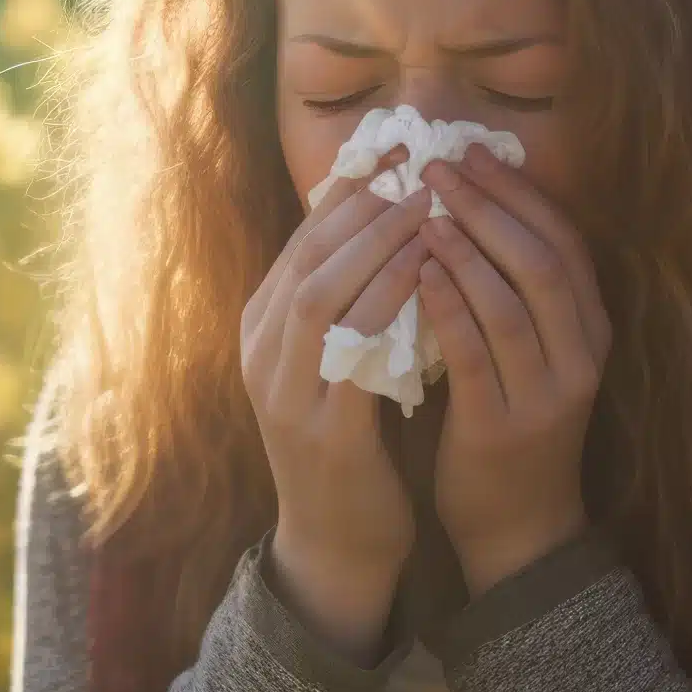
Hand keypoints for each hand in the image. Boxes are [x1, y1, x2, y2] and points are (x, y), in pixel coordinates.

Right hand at [241, 150, 435, 658]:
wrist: (334, 542)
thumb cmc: (347, 443)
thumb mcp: (334, 362)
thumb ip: (347, 303)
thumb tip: (385, 225)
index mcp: (262, 330)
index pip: (301, 241)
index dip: (347, 192)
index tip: (396, 150)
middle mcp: (262, 353)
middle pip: (305, 256)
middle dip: (362, 204)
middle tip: (417, 163)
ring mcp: (285, 391)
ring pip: (319, 292)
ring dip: (374, 243)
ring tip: (426, 205)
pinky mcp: (322, 428)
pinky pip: (352, 349)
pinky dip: (389, 303)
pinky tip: (429, 273)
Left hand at [417, 143, 613, 596]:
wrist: (517, 529)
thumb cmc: (510, 426)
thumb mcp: (528, 354)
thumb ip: (511, 293)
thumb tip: (465, 209)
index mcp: (589, 331)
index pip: (565, 242)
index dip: (521, 193)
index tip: (474, 152)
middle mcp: (580, 357)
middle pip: (543, 261)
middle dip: (491, 206)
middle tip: (441, 166)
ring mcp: (546, 394)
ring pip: (512, 301)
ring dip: (467, 248)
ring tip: (424, 208)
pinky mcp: (503, 426)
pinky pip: (476, 353)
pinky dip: (448, 306)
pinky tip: (417, 272)